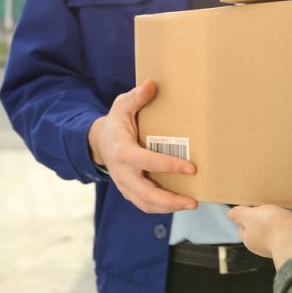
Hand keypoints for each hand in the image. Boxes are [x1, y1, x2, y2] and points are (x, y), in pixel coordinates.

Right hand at [88, 79, 197, 213]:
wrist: (98, 142)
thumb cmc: (115, 122)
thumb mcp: (122, 106)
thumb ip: (137, 97)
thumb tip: (152, 84)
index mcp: (122, 151)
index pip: (147, 162)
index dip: (169, 166)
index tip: (192, 168)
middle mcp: (122, 172)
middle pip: (146, 193)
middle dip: (170, 200)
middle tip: (193, 201)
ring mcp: (124, 184)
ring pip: (145, 203)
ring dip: (168, 208)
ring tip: (191, 204)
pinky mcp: (128, 191)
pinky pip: (144, 204)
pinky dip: (161, 208)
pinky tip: (178, 204)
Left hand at [229, 205, 291, 269]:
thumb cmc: (272, 228)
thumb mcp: (250, 216)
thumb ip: (239, 214)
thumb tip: (230, 214)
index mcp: (250, 239)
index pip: (244, 227)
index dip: (246, 216)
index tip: (252, 206)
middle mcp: (265, 243)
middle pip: (261, 226)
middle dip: (266, 215)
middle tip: (269, 205)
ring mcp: (281, 241)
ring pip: (279, 227)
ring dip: (282, 217)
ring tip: (283, 206)